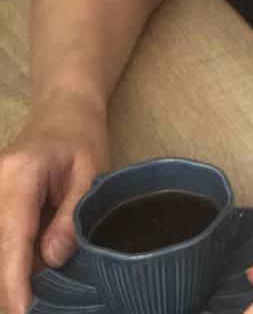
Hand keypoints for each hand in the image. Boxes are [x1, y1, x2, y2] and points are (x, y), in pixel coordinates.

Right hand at [0, 95, 108, 313]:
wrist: (63, 111)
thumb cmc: (81, 137)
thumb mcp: (90, 171)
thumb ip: (71, 216)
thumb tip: (52, 261)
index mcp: (20, 176)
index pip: (12, 237)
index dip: (14, 280)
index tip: (22, 311)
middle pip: (0, 248)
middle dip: (15, 281)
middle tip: (40, 304)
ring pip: (0, 246)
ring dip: (16, 270)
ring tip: (37, 291)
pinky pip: (3, 238)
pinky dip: (16, 257)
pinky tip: (36, 268)